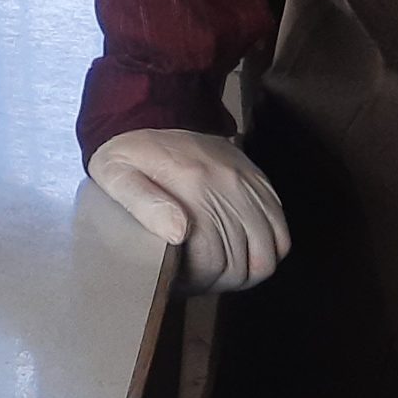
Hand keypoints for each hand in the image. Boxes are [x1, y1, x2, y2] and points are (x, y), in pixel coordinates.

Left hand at [88, 128, 289, 292]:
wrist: (148, 114)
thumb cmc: (126, 155)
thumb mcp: (116, 175)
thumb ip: (143, 203)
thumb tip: (180, 233)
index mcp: (193, 184)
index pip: (215, 259)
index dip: (201, 281)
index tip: (182, 283)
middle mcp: (229, 183)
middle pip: (247, 261)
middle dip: (224, 281)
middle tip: (201, 281)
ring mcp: (249, 181)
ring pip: (272, 250)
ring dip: (251, 270)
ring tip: (222, 272)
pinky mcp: (259, 179)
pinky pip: (281, 227)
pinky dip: (270, 249)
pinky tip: (244, 253)